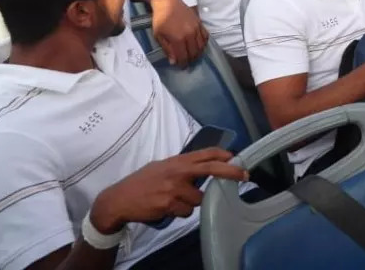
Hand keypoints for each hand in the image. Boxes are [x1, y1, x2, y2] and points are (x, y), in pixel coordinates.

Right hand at [88, 148, 247, 232]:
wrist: (119, 199)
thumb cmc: (142, 182)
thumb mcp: (162, 167)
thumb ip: (182, 167)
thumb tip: (203, 168)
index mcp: (177, 161)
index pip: (205, 153)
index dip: (223, 154)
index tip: (236, 158)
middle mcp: (178, 171)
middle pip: (212, 169)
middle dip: (231, 172)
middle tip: (245, 175)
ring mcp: (174, 188)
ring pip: (198, 200)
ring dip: (190, 203)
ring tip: (172, 200)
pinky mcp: (169, 204)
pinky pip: (186, 212)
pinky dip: (179, 212)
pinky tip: (166, 208)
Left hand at [151, 0, 208, 65]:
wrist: (168, 2)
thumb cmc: (160, 19)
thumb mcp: (158, 35)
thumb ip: (167, 49)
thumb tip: (174, 61)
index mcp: (178, 39)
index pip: (183, 56)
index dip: (183, 63)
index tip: (181, 67)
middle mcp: (189, 35)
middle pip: (194, 53)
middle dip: (191, 60)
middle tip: (188, 63)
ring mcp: (196, 29)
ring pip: (201, 46)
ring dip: (198, 53)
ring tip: (194, 56)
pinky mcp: (200, 23)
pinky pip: (205, 36)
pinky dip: (204, 43)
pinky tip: (200, 46)